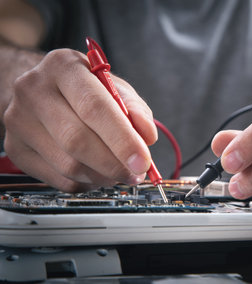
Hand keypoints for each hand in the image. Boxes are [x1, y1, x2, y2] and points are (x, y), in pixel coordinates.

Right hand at [3, 48, 156, 191]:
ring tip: (119, 172)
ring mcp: (19, 121)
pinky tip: (98, 173)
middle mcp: (34, 90)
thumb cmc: (85, 90)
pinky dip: (86, 182)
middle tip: (136, 173)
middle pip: (77, 140)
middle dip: (114, 164)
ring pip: (68, 165)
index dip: (122, 139)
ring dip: (103, 176)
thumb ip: (135, 109)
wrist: (44, 91)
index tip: (143, 160)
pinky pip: (58, 178)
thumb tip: (147, 137)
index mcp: (63, 67)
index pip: (94, 107)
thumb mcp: (115, 88)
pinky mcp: (15, 148)